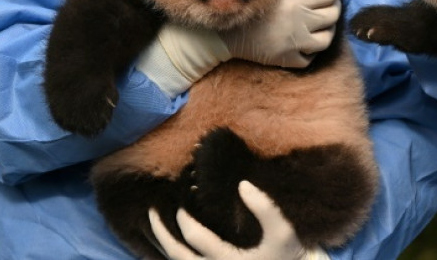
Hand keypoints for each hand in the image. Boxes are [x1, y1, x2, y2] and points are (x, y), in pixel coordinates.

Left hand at [148, 181, 327, 259]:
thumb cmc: (286, 254)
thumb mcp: (283, 231)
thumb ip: (266, 208)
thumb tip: (243, 184)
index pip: (195, 238)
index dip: (184, 217)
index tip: (182, 198)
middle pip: (176, 255)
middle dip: (160, 233)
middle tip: (150, 211)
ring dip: (162, 246)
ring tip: (153, 226)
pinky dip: (174, 255)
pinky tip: (168, 244)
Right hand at [221, 0, 340, 68]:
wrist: (225, 32)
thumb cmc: (247, 5)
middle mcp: (301, 20)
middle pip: (333, 14)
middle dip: (332, 7)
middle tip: (325, 6)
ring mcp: (297, 43)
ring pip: (328, 38)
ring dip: (326, 30)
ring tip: (319, 25)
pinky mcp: (290, 59)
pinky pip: (311, 57)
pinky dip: (311, 50)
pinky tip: (305, 43)